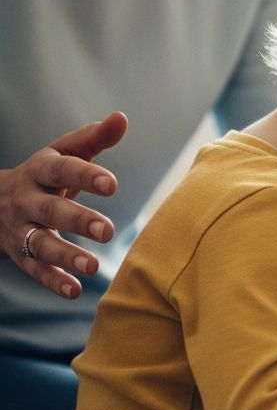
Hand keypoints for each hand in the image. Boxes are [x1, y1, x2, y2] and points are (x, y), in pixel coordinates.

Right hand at [0, 112, 127, 298]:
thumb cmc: (48, 173)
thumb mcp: (65, 152)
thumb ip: (93, 138)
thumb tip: (121, 118)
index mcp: (41, 169)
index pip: (63, 170)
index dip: (86, 176)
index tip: (112, 185)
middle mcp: (28, 199)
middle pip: (52, 210)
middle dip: (78, 220)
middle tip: (108, 231)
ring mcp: (22, 228)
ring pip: (40, 243)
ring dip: (65, 256)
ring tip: (93, 266)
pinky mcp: (20, 255)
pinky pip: (35, 270)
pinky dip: (53, 281)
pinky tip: (75, 291)